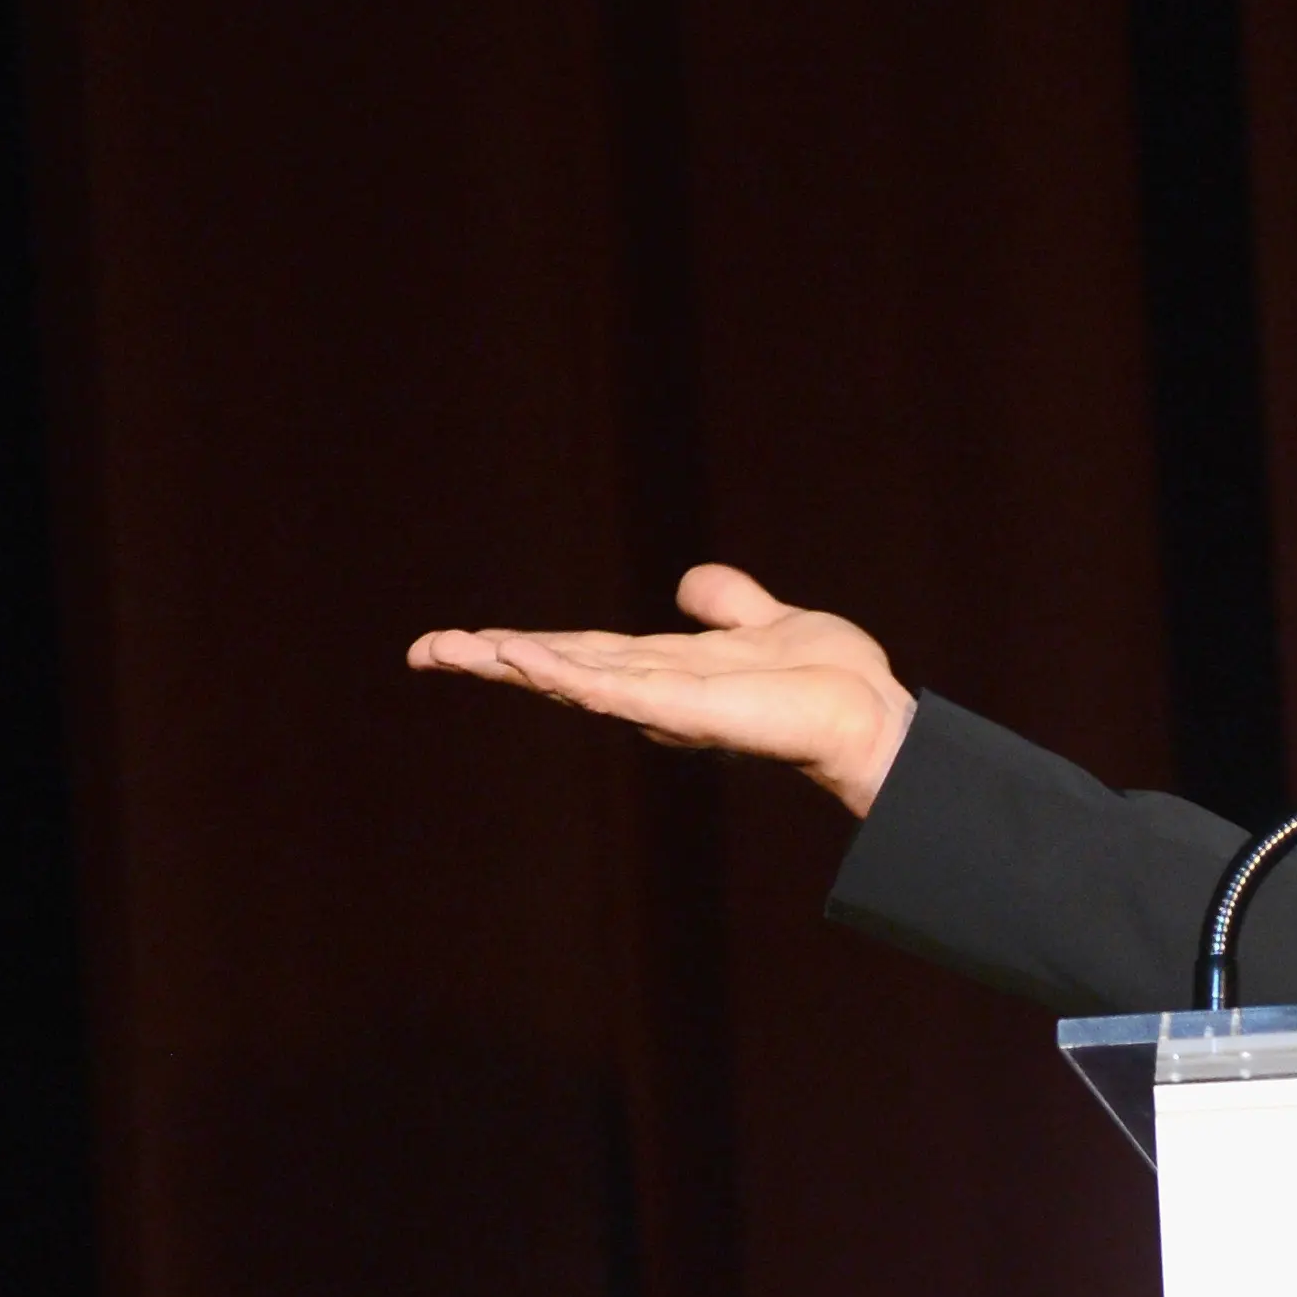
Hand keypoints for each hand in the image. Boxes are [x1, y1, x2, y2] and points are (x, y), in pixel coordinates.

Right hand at [408, 563, 915, 814]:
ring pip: (575, 679)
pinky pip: (619, 692)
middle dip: (493, 658)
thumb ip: (726, 603)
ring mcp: (666, 704)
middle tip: (426, 650)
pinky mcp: (687, 713)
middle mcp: (656, 688)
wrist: (870, 713)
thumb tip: (688, 583)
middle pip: (560, 666)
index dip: (520, 644)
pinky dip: (571, 677)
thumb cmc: (828, 682)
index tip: (460, 640)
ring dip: (515, 664)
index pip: (578, 651)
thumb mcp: (767, 620)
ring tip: (454, 650)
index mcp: (666, 667)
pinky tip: (526, 662)